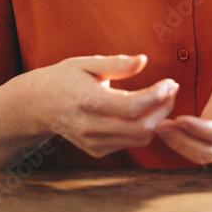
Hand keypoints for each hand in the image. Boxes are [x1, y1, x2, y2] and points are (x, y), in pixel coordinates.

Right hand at [38, 54, 178, 157]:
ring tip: (163, 99)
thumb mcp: (87, 63)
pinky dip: (144, 129)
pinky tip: (146, 111)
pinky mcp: (96, 150)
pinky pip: (129, 143)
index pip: (132, 107)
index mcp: (88, 101)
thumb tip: (143, 60)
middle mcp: (90, 127)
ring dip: (157, 120)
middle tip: (171, 90)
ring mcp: (93, 142)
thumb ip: (117, 64)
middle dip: (163, 109)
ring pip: (139, 139)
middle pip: (140, 128)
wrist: (40, 104)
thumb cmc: (66, 78)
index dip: (158, 96)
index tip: (171, 82)